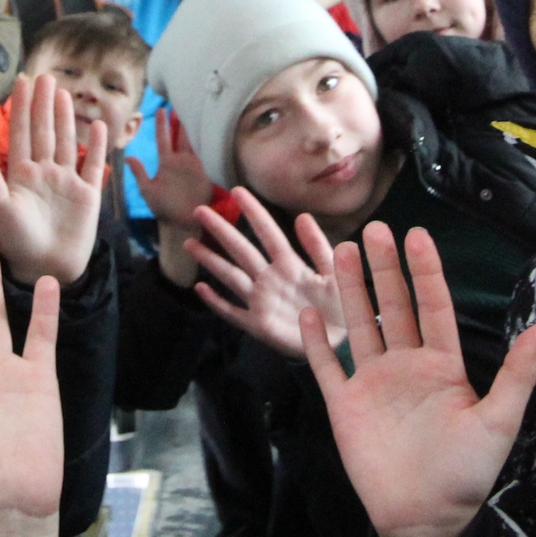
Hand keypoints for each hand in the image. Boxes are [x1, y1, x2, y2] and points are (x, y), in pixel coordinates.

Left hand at [0, 74, 107, 286]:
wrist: (44, 268)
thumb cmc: (16, 242)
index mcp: (20, 174)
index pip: (22, 132)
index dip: (21, 106)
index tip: (21, 80)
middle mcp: (44, 172)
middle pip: (44, 131)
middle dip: (43, 103)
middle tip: (45, 76)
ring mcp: (66, 181)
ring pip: (66, 141)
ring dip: (65, 117)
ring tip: (63, 93)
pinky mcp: (87, 194)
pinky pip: (93, 164)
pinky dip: (97, 145)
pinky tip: (99, 126)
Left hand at [133, 110, 217, 287]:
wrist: (183, 223)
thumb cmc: (164, 209)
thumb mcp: (148, 191)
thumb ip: (140, 174)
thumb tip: (128, 156)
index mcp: (166, 163)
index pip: (163, 138)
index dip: (162, 124)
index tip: (161, 108)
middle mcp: (181, 161)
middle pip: (181, 134)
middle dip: (181, 118)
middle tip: (181, 99)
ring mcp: (195, 165)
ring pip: (194, 140)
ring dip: (195, 125)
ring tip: (197, 107)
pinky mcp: (207, 171)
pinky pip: (208, 152)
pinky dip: (209, 140)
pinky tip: (212, 127)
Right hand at [184, 188, 342, 359]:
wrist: (345, 346)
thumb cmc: (342, 307)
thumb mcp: (334, 272)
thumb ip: (319, 247)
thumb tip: (303, 216)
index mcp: (291, 265)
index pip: (268, 233)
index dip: (254, 212)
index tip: (237, 190)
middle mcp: (271, 279)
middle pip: (241, 250)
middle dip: (221, 231)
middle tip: (200, 210)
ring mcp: (261, 302)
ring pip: (231, 277)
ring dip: (211, 260)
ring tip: (190, 244)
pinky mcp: (258, 326)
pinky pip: (232, 313)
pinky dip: (216, 302)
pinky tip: (200, 289)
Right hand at [305, 223, 535, 536]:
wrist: (426, 519)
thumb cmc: (467, 474)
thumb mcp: (500, 422)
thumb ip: (517, 374)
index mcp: (442, 366)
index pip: (433, 307)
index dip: (426, 273)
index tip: (418, 236)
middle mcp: (406, 367)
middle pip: (392, 307)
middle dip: (384, 268)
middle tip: (374, 228)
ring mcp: (373, 384)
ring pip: (360, 325)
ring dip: (351, 290)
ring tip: (342, 252)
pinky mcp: (345, 406)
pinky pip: (328, 367)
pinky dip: (318, 341)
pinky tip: (311, 312)